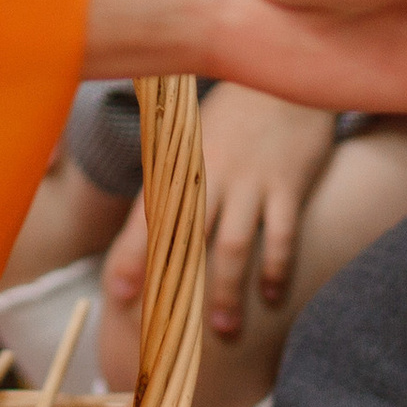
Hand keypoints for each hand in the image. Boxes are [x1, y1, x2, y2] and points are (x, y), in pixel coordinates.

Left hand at [104, 84, 335, 334]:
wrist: (281, 76)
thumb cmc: (232, 117)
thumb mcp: (192, 139)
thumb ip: (171, 179)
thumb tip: (147, 227)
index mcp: (180, 164)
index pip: (149, 217)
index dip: (132, 257)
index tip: (118, 295)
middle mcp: (210, 174)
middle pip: (186, 238)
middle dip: (176, 285)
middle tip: (170, 331)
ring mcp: (250, 180)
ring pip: (233, 244)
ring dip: (226, 289)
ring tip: (223, 328)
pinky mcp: (288, 183)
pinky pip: (281, 232)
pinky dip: (275, 266)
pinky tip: (270, 295)